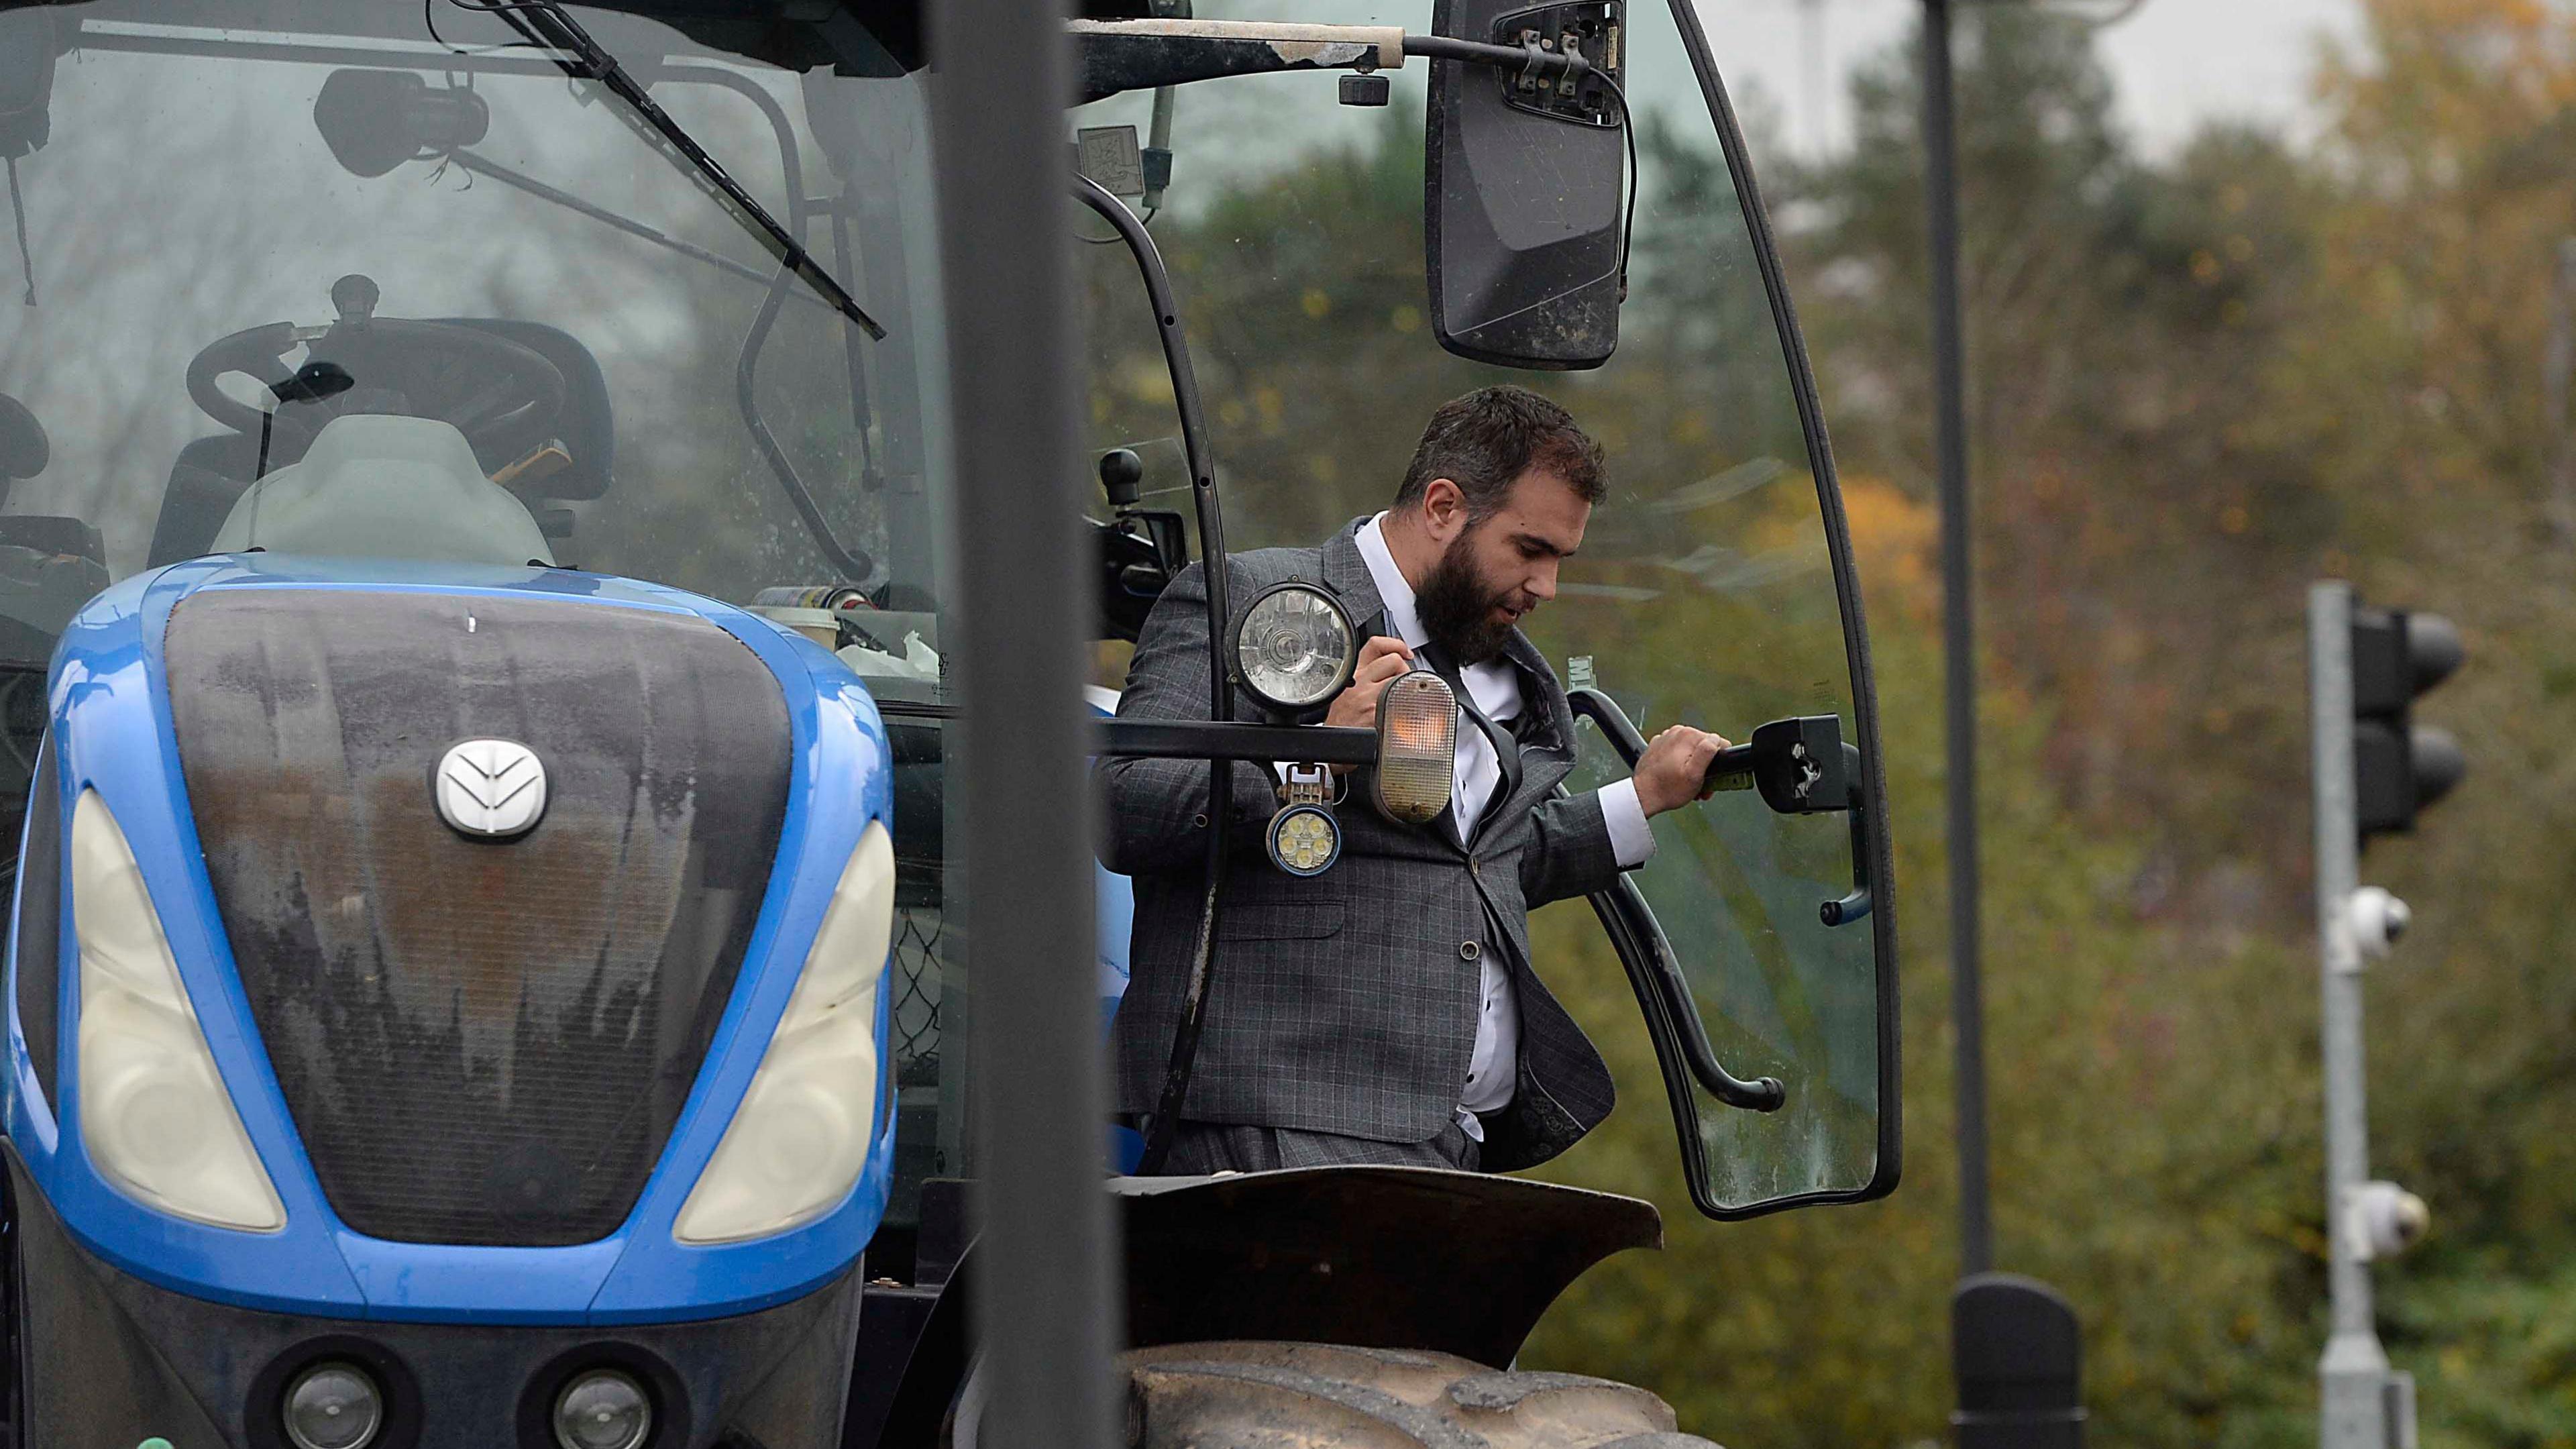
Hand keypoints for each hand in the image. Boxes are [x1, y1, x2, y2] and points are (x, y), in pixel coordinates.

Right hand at [1321, 636, 1417, 771]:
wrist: (1335, 744)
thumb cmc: (1341, 722)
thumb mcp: (1346, 691)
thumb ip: (1366, 677)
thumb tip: (1392, 669)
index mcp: (1353, 673)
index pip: (1375, 645)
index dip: (1395, 644)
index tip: (1405, 651)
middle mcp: (1359, 681)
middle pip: (1393, 660)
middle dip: (1404, 670)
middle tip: (1402, 682)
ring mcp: (1368, 697)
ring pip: (1400, 678)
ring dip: (1406, 687)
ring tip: (1400, 698)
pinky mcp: (1376, 712)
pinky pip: (1401, 701)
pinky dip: (1406, 706)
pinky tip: (1399, 713)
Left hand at [1633, 724, 1730, 816]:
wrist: (1642, 796)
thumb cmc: (1667, 789)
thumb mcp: (1695, 775)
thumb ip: (1708, 752)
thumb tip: (1716, 739)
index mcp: (1688, 736)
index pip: (1717, 743)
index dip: (1719, 762)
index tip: (1712, 776)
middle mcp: (1676, 732)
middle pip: (1704, 748)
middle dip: (1705, 766)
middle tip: (1701, 785)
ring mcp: (1666, 738)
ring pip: (1691, 751)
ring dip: (1693, 767)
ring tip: (1687, 784)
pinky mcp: (1659, 747)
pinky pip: (1678, 753)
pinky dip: (1680, 764)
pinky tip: (1677, 777)